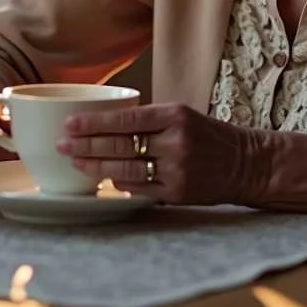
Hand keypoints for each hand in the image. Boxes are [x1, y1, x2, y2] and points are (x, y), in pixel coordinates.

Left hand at [58, 102, 265, 204]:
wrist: (245, 162)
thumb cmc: (208, 136)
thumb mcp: (183, 116)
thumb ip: (149, 121)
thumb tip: (105, 126)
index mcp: (174, 114)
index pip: (126, 119)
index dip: (94, 122)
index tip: (70, 123)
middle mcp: (175, 140)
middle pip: (120, 144)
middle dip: (86, 144)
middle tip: (61, 144)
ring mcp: (176, 168)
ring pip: (125, 168)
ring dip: (95, 166)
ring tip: (74, 161)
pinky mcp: (177, 191)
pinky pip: (139, 188)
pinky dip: (120, 183)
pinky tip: (104, 179)